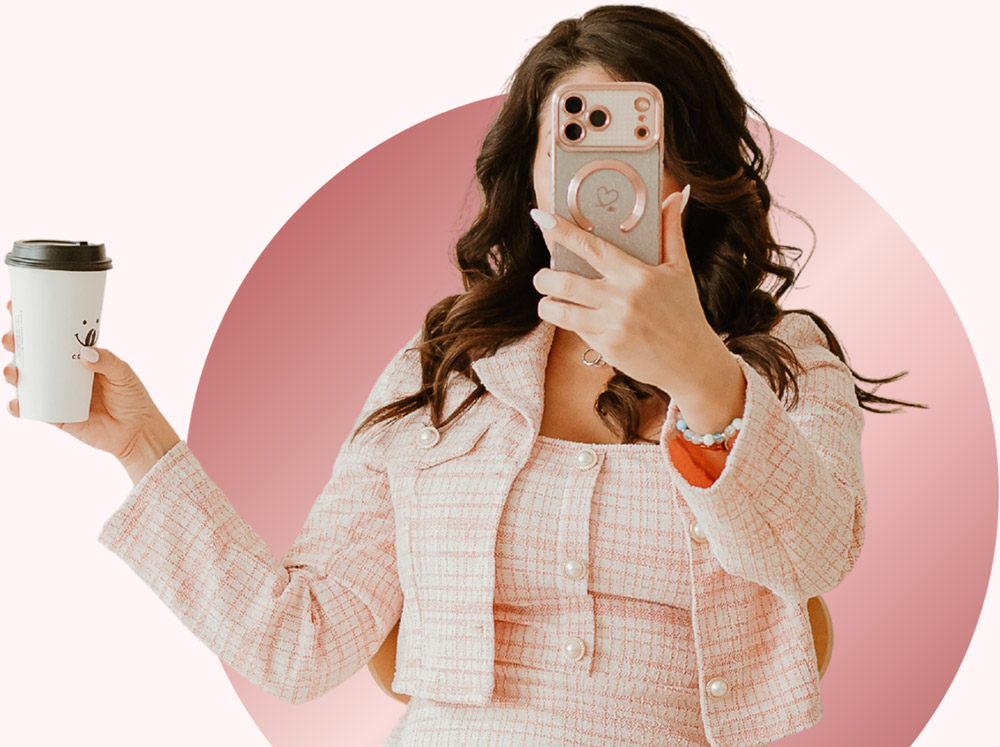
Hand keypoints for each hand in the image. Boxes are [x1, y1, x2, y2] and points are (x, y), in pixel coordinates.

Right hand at [3, 298, 178, 467]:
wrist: (137, 432)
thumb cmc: (132, 398)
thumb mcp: (124, 374)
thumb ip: (107, 361)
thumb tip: (85, 353)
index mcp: (78, 359)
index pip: (52, 337)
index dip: (34, 325)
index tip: (16, 309)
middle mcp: (63, 375)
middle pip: (32, 356)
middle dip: (16, 345)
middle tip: (11, 339)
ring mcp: (57, 395)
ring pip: (27, 381)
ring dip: (13, 373)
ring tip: (13, 371)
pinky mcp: (56, 416)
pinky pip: (33, 411)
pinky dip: (20, 407)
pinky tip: (16, 403)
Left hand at [529, 185, 724, 397]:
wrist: (692, 362)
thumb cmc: (685, 311)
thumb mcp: (680, 269)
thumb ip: (671, 231)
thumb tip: (674, 197)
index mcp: (637, 274)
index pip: (591, 247)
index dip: (562, 231)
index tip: (541, 217)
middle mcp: (622, 299)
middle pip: (565, 283)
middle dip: (543, 278)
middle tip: (541, 277)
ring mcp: (613, 325)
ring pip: (562, 312)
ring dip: (547, 305)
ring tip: (547, 300)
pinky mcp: (608, 348)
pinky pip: (577, 332)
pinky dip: (570, 323)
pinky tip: (572, 318)